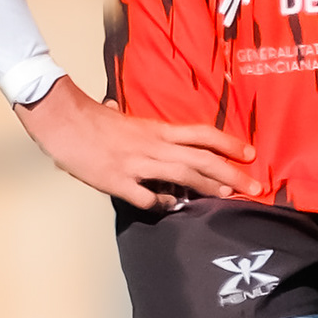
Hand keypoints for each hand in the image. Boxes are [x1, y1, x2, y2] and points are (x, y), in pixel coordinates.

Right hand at [15, 79, 257, 210]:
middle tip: (256, 186)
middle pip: (203, 159)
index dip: (229, 143)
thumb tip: (116, 110)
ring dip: (208, 188)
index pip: (202, 134)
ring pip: (184, 177)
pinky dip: (164, 204)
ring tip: (227, 197)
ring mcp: (138, 165)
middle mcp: (154, 146)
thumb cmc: (88, 118)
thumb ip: (127, 120)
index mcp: (156, 129)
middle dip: (233, 173)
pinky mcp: (119, 181)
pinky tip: (171, 207)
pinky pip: (149, 197)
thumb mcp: (117, 115)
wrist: (62, 121)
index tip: (250, 154)